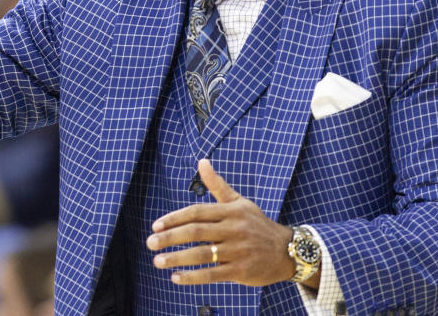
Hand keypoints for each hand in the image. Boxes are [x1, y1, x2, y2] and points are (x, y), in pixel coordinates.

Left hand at [147, 159, 313, 287]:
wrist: (287, 250)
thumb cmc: (256, 224)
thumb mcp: (239, 202)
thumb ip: (217, 185)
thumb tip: (202, 161)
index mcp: (231, 211)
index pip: (197, 212)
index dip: (175, 218)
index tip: (156, 225)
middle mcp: (234, 229)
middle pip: (196, 232)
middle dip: (170, 237)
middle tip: (150, 243)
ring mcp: (238, 251)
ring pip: (202, 254)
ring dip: (177, 258)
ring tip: (158, 261)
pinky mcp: (241, 271)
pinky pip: (213, 274)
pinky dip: (193, 277)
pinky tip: (176, 277)